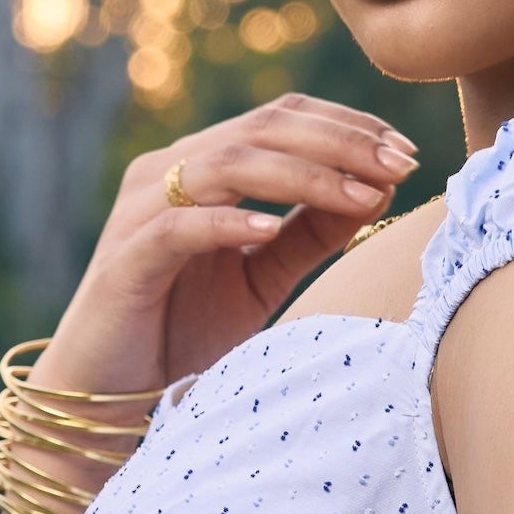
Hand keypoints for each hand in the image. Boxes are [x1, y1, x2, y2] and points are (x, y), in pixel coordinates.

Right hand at [33, 95, 418, 401]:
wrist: (108, 396)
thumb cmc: (182, 332)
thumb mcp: (263, 278)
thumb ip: (309, 233)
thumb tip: (377, 188)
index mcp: (200, 167)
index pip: (280, 118)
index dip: (346, 125)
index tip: (405, 151)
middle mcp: (166, 173)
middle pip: (261, 128)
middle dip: (338, 142)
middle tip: (397, 163)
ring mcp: (140, 213)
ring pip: (227, 164)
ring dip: (302, 175)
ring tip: (359, 196)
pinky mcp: (123, 261)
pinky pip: (179, 226)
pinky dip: (228, 222)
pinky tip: (272, 230)